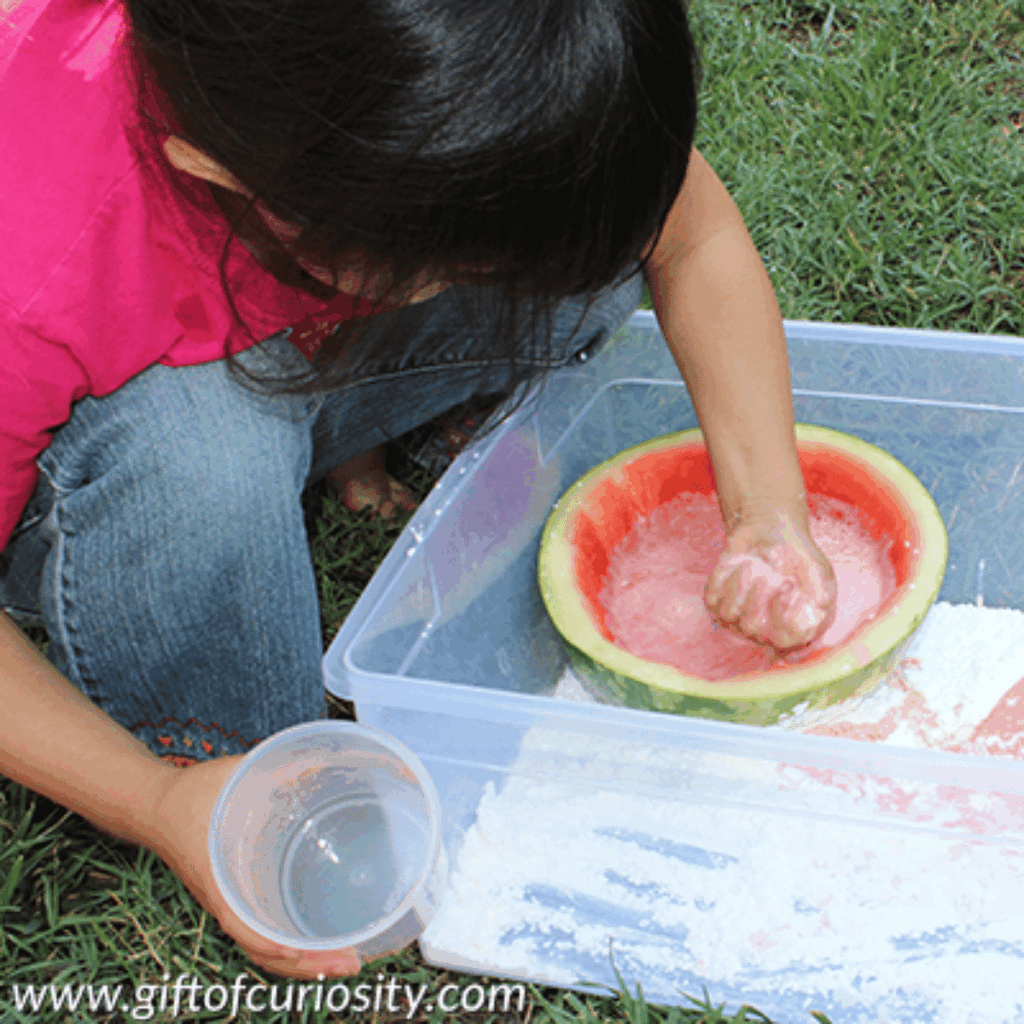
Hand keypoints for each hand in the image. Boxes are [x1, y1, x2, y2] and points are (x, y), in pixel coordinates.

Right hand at [145, 756, 361, 979]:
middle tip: (354, 964)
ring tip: (346, 960)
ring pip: (266, 949)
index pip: (242, 923)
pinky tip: (319, 941)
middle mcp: (225, 900)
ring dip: (304, 962)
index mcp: (218, 877)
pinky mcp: (236, 901)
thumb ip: (278, 768)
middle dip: (308, 964)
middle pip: (264, 950)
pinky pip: (264, 935)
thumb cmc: (192, 794)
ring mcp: (230, 905)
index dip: (270, 942)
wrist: (155, 807)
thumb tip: (324, 761)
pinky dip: (290, 946)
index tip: (298, 950)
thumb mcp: (234, 775)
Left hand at [704, 503, 836, 650]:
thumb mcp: (817, 571)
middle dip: (759, 596)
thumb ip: (819, 591)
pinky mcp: (717, 603)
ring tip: (754, 565)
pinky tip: (739, 563)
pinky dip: (725, 577)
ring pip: (729, 613)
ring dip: (741, 584)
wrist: (769, 530)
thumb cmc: (797, 555)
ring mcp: (739, 618)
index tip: (787, 587)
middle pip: (753, 627)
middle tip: (770, 573)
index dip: (782, 616)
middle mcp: (765, 629)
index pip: (784, 640)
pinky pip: (713, 598)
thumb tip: (817, 609)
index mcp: (794, 626)